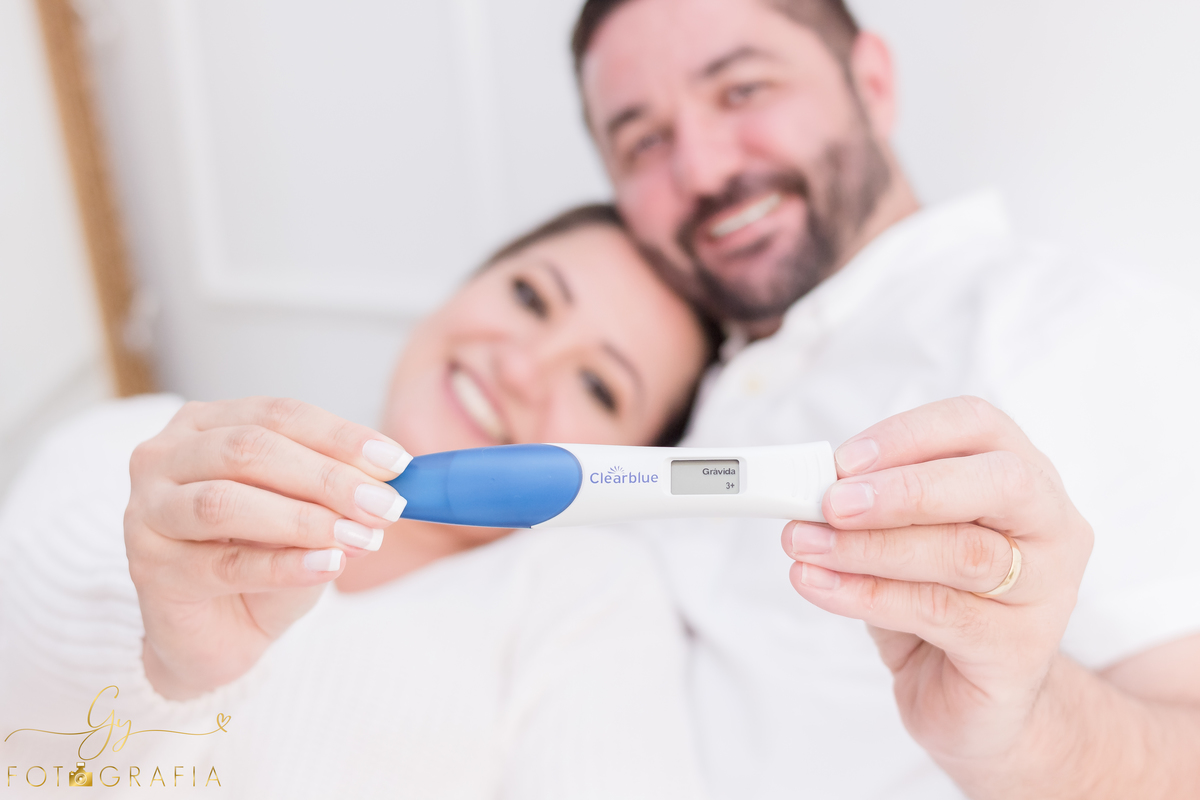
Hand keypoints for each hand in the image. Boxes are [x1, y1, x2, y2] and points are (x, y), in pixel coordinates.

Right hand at [125, 397, 411, 699]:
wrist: (216, 635)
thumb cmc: (261, 560)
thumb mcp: (306, 514)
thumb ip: (334, 491)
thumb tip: (389, 477)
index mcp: (205, 425)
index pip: (278, 415)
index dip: (341, 436)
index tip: (397, 462)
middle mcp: (165, 457)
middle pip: (250, 450)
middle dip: (328, 477)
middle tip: (386, 506)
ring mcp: (147, 512)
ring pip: (227, 502)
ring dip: (305, 519)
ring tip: (362, 538)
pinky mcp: (150, 569)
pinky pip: (224, 564)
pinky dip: (284, 565)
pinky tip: (328, 565)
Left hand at [780, 396, 1093, 788]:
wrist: (970, 700)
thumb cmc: (934, 600)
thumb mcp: (902, 538)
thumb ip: (871, 506)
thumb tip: (811, 485)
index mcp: (1022, 476)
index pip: (979, 425)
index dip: (909, 434)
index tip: (842, 460)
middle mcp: (1050, 526)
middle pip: (998, 483)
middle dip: (905, 489)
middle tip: (831, 503)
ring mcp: (1046, 591)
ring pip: (962, 552)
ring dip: (869, 546)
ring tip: (805, 545)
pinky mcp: (1020, 650)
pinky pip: (939, 611)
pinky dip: (868, 595)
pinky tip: (820, 585)